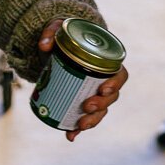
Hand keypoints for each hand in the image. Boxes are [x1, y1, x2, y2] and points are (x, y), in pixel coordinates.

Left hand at [38, 19, 126, 141]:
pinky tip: (69, 135)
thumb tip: (44, 46)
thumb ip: (51, 32)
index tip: (103, 89)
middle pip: (111, 97)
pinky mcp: (82, 101)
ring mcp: (94, 93)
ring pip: (100, 111)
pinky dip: (77, 128)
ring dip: (92, 121)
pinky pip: (85, 117)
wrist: (60, 46)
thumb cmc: (67, 36)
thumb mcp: (59, 28)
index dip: (115, 84)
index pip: (120, 76)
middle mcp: (105, 81)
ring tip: (80, 126)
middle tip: (86, 107)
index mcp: (108, 63)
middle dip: (100, 105)